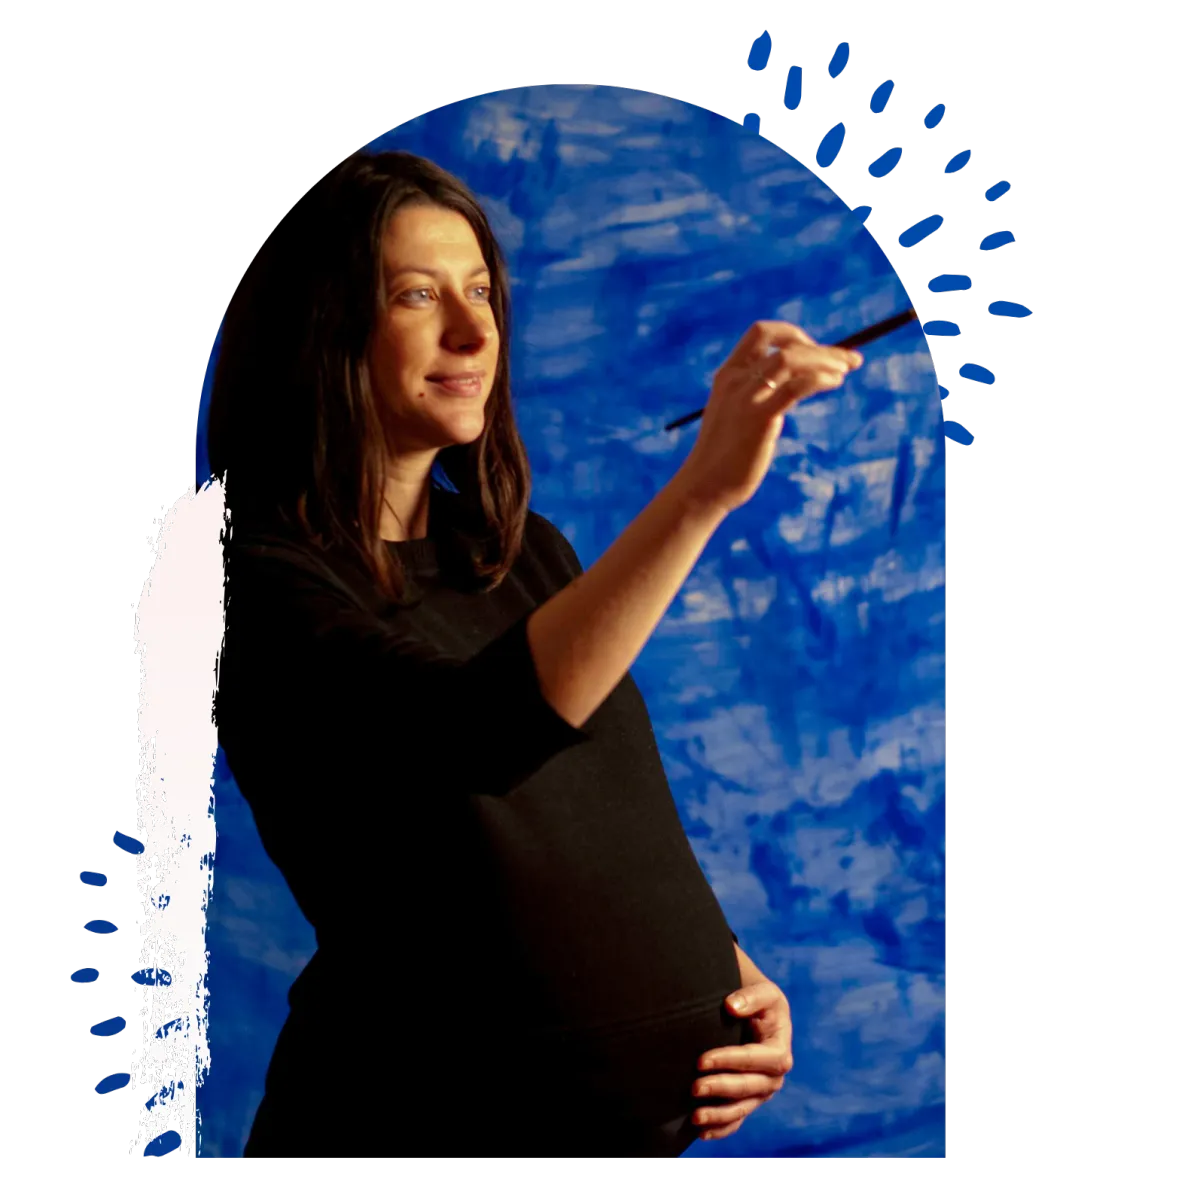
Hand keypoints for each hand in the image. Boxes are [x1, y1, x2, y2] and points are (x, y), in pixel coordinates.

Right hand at [676, 320, 862, 515]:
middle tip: (850, 359)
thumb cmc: (724, 456)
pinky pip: (795, 387)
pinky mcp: (760, 419)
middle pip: (785, 347)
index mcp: (728, 375)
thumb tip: (794, 387)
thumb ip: (758, 396)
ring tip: (847, 369)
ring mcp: (746, 399)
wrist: (704, 486)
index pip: (761, 333)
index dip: (793, 335)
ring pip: (791, 360)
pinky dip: (820, 378)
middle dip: (822, 349)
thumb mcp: (736, 414)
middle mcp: (735, 381)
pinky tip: (835, 382)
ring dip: (826, 360)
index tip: (814, 350)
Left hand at [691, 977, 793, 1141]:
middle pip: (749, 1087)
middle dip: (721, 1088)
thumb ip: (750, 997)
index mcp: (780, 1050)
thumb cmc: (759, 1002)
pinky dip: (721, 1128)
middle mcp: (774, 1076)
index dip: (731, 1060)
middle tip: (694, 1087)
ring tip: (694, 1117)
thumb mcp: (763, 992)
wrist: (757, 1013)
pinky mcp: (749, 1101)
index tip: (702, 1059)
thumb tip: (731, 1007)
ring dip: (718, 1115)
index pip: (758, 1059)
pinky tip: (701, 1132)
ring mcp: (762, 1092)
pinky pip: (737, 1120)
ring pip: (742, 1109)